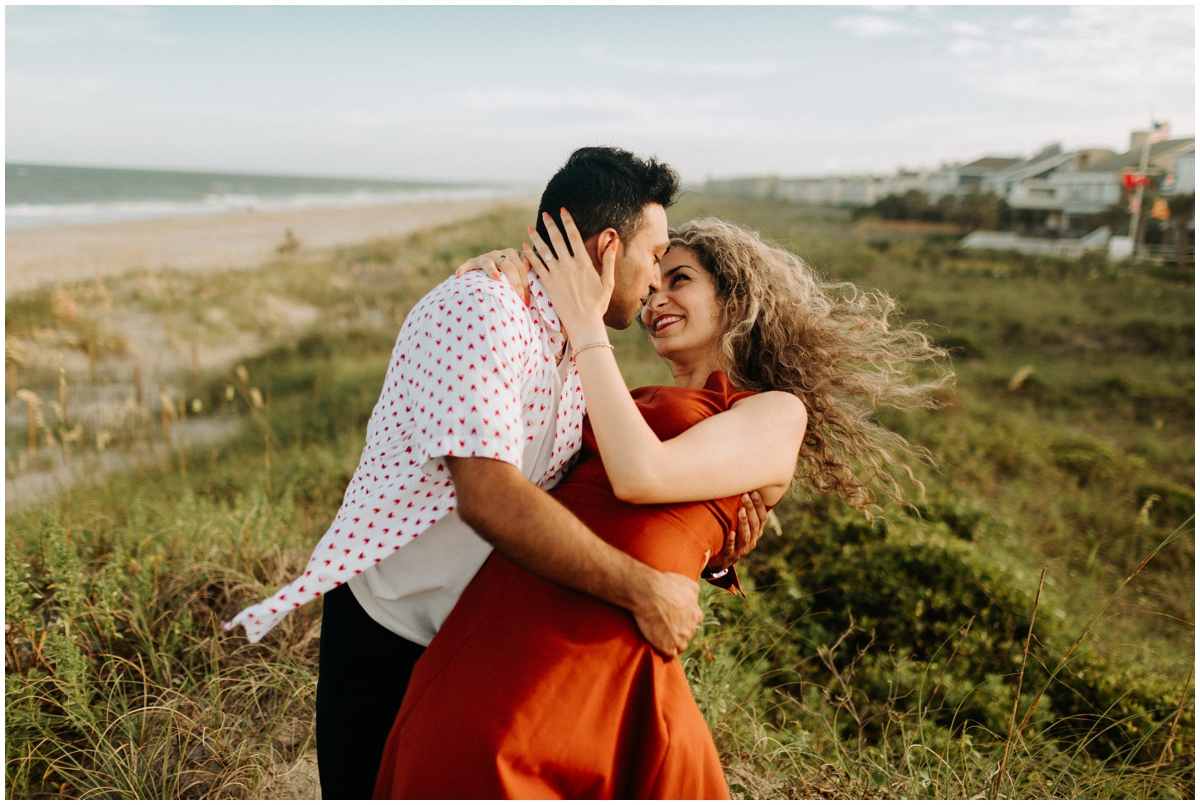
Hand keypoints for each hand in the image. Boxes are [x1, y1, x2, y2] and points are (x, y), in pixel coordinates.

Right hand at [454, 248, 529, 302]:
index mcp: (516, 256)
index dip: (526, 284)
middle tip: (519, 302)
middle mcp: (502, 254)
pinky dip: (464, 268)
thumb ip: (532, 275)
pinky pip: (468, 265)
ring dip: (494, 272)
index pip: (524, 267)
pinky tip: (459, 275)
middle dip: (516, 285)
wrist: (491, 272)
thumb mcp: (522, 275)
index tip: (527, 301)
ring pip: (492, 263)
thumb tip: (546, 280)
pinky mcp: (473, 262)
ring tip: (498, 280)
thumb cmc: (510, 280)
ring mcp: (487, 257)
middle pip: (510, 267)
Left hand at [525, 209, 614, 342]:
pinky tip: (525, 247)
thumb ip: (609, 261)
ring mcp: (557, 274)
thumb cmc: (598, 305)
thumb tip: (614, 242)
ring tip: (530, 227)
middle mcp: (569, 265)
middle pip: (557, 239)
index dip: (568, 222)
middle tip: (545, 213)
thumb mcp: (608, 282)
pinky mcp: (548, 284)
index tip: (563, 210)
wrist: (584, 323)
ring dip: (536, 237)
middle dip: (551, 224)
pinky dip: (530, 255)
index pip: (574, 236)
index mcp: (584, 263)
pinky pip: (537, 266)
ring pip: (544, 250)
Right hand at [630, 568, 702, 657]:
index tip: (674, 618)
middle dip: (679, 631)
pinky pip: (669, 655)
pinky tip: (659, 647)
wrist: (649, 593)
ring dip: (673, 643)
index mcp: (696, 614)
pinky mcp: (667, 647)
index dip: (683, 620)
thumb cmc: (666, 585)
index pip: (693, 622)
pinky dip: (665, 652)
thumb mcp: (687, 582)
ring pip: (680, 646)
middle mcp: (691, 628)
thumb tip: (695, 597)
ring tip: (662, 638)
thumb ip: (694, 591)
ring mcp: (680, 639)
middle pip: (687, 634)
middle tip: (665, 626)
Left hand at [707, 491, 767, 572]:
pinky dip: (732, 541)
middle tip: (745, 495)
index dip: (760, 505)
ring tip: (741, 510)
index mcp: (756, 533)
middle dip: (751, 509)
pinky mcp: (729, 556)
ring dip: (743, 522)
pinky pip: (731, 548)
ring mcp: (741, 550)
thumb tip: (742, 489)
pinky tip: (731, 533)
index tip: (754, 491)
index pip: (762, 518)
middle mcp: (751, 541)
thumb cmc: (731, 537)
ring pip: (745, 536)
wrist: (720, 561)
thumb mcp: (739, 525)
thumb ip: (743, 512)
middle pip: (754, 524)